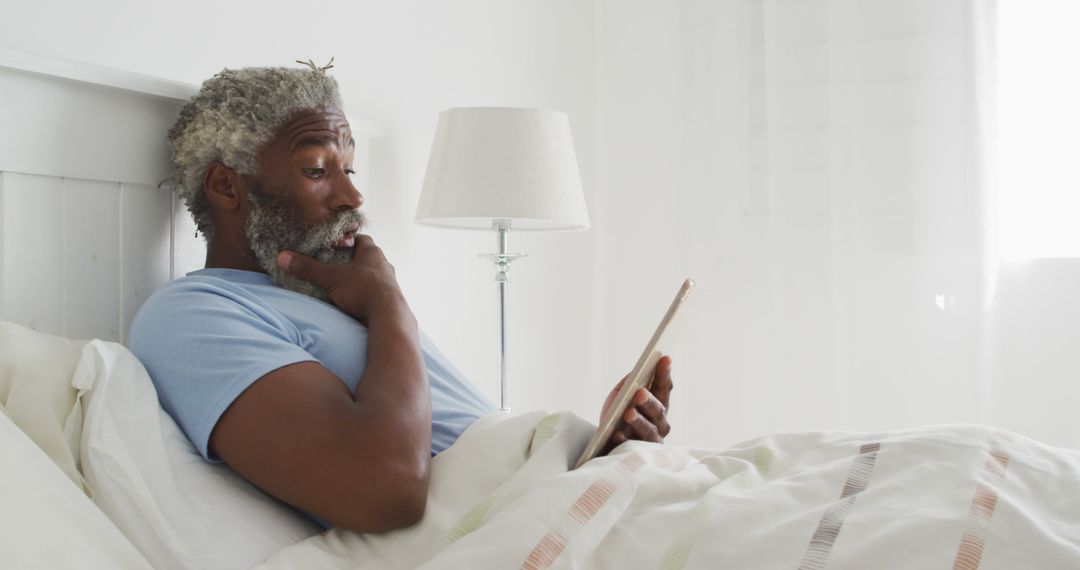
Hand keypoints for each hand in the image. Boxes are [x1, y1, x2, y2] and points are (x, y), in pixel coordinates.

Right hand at [276, 236, 405, 323]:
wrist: (388, 316)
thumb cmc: (363, 290)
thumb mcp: (331, 277)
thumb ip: (308, 268)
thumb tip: (283, 257)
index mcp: (373, 253)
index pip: (361, 239)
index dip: (347, 241)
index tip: (334, 245)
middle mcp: (384, 265)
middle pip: (366, 258)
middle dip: (351, 261)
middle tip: (335, 265)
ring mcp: (389, 282)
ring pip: (373, 275)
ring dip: (360, 278)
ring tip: (343, 284)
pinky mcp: (390, 299)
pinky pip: (376, 292)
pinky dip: (366, 293)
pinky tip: (355, 300)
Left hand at [599, 356, 672, 452]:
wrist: (604, 445)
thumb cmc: (615, 417)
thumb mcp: (619, 397)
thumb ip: (628, 384)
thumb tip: (636, 372)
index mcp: (658, 404)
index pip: (664, 387)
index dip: (664, 373)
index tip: (664, 358)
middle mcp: (660, 423)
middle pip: (658, 410)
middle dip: (649, 401)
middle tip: (639, 392)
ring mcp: (651, 441)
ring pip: (648, 430)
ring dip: (638, 420)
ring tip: (628, 413)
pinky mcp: (639, 456)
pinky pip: (632, 447)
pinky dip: (623, 439)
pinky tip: (616, 433)